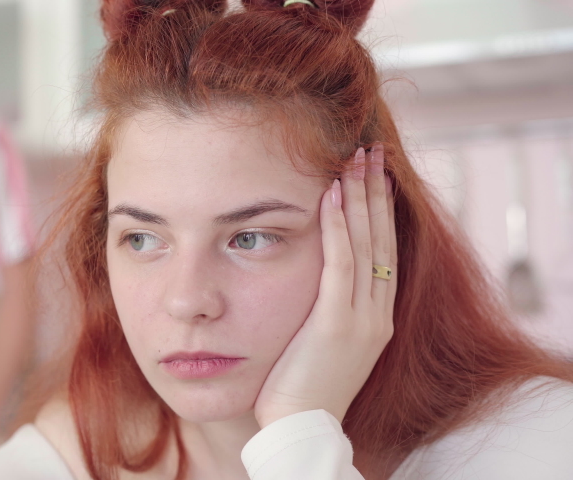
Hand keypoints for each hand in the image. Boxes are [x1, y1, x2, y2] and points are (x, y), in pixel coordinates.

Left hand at [254, 144, 396, 426]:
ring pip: (365, 244)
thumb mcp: (322, 342)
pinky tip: (331, 194)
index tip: (373, 175)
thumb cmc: (299, 387)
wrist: (300, 429)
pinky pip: (341, 265)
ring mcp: (362, 319)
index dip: (379, 211)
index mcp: (375, 317)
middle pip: (381, 239)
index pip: (382, 251)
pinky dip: (338, 226)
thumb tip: (311, 279)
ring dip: (360, 197)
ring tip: (355, 158)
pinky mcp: (337, 325)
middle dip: (375, 192)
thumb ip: (325, 308)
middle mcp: (377, 314)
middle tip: (370, 150)